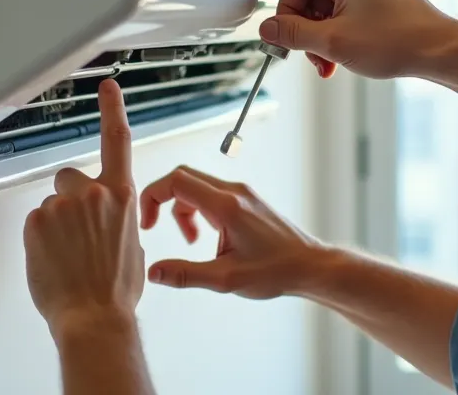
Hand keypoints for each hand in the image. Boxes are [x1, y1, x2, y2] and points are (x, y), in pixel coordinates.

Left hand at [23, 79, 145, 339]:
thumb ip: (117, 220)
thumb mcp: (132, 246)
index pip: (117, 140)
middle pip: (70, 178)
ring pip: (51, 205)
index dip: (112, 108)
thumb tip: (105, 221)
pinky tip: (54, 261)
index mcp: (121, 196)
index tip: (107, 86)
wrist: (94, 316)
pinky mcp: (36, 221)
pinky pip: (35, 223)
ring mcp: (61, 206)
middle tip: (76, 233)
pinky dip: (40, 240)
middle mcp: (92, 194)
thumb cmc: (116, 289)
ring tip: (68, 257)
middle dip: (69, 199)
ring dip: (55, 225)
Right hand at [139, 166, 325, 298]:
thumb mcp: (225, 279)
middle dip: (163, 200)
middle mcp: (234, 192)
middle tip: (155, 227)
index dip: (152, 196)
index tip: (147, 223)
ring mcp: (242, 193)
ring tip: (192, 242)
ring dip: (182, 210)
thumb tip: (153, 272)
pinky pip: (211, 194)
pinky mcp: (246, 200)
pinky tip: (206, 237)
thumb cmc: (276, 272)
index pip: (177, 181)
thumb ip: (186, 274)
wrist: (310, 266)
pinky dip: (199, 210)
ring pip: (197, 185)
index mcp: (226, 206)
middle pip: (183, 177)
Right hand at [260, 0, 457, 79]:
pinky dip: (340, 31)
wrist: (440, 52)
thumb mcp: (332, 41)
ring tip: (331, 61)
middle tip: (312, 55)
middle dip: (307, 29)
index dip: (285, 11)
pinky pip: (347, 8)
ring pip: (328, 5)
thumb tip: (268, 30)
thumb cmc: (399, 40)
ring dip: (323, 35)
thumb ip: (293, 34)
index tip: (287, 37)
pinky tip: (345, 54)